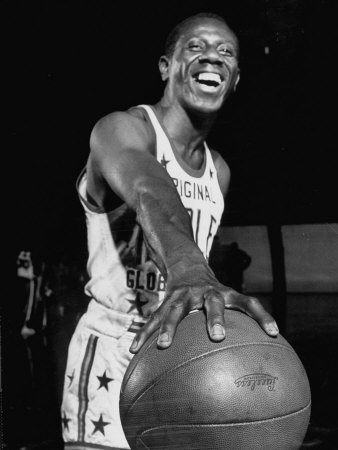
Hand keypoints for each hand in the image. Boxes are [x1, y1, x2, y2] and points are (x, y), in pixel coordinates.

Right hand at [129, 266, 277, 352]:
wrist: (187, 264)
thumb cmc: (212, 293)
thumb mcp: (226, 299)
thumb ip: (240, 324)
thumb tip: (258, 356)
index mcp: (225, 293)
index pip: (248, 301)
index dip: (262, 315)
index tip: (274, 332)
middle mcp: (207, 292)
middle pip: (213, 302)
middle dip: (216, 317)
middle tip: (219, 336)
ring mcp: (185, 294)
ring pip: (177, 309)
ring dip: (170, 326)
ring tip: (163, 345)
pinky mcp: (168, 299)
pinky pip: (155, 317)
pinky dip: (145, 332)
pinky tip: (134, 349)